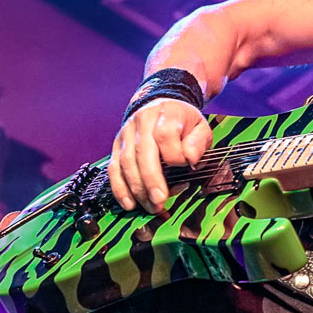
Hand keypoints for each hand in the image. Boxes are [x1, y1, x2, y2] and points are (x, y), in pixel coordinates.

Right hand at [109, 98, 211, 212]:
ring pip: (126, 163)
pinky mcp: (116, 146)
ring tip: (150, 207)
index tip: (187, 166)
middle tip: (160, 201)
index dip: (175, 155)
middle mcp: (141, 121)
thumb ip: (198, 142)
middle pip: (142, 152)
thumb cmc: (181, 121)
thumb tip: (190, 159)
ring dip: (137, 189)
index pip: (165, 135)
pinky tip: (130, 203)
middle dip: (151, 180)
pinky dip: (120, 189)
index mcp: (165, 113)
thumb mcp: (199, 126)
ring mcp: (126, 134)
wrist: (159, 106)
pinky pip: (114, 169)